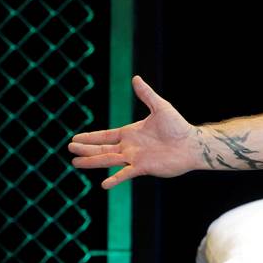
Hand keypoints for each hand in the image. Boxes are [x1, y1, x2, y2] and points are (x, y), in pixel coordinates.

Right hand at [67, 75, 198, 188]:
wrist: (192, 144)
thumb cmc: (178, 126)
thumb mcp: (160, 107)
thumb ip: (146, 95)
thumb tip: (135, 78)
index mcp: (131, 133)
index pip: (105, 136)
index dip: (90, 137)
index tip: (75, 138)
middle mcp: (130, 147)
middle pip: (102, 149)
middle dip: (86, 149)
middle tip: (70, 149)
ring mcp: (135, 158)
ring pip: (108, 160)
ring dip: (92, 162)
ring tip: (75, 163)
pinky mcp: (144, 167)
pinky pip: (126, 174)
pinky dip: (115, 179)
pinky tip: (104, 185)